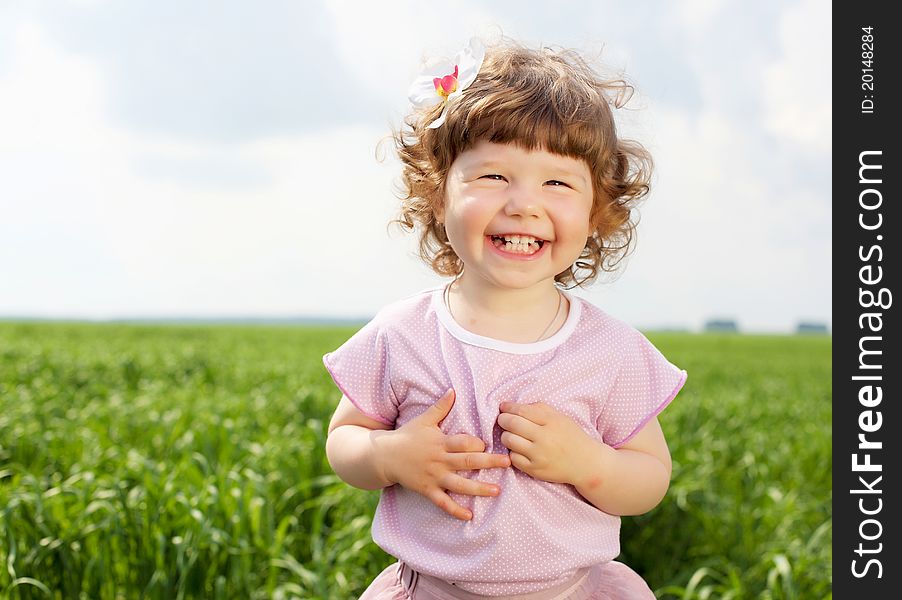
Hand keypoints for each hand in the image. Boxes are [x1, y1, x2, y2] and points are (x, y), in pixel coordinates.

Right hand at [380, 389, 510, 520]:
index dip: (477, 443)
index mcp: (441, 442)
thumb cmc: (407, 436)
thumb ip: (441, 407)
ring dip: (478, 488)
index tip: (490, 444)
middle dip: (489, 462)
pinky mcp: (427, 490)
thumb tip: (453, 390)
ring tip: (496, 491)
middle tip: (508, 463)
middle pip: (467, 462)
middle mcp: (439, 460)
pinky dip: (455, 510)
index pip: (463, 442)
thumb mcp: (424, 420)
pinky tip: (469, 516)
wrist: (384, 456)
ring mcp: (434, 477)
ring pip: (459, 484)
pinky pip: (443, 502)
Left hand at [497, 401, 597, 484]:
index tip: (504, 407)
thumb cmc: (571, 437)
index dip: (508, 408)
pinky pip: (513, 458)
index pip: (522, 410)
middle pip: (511, 424)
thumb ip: (539, 409)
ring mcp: (539, 455)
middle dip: (503, 420)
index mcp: (551, 422)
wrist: (586, 463)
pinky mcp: (535, 470)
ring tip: (512, 435)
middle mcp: (545, 438)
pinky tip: (520, 450)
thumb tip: (512, 406)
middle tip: (503, 420)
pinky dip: (513, 452)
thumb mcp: (560, 418)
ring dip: (506, 436)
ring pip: (509, 440)